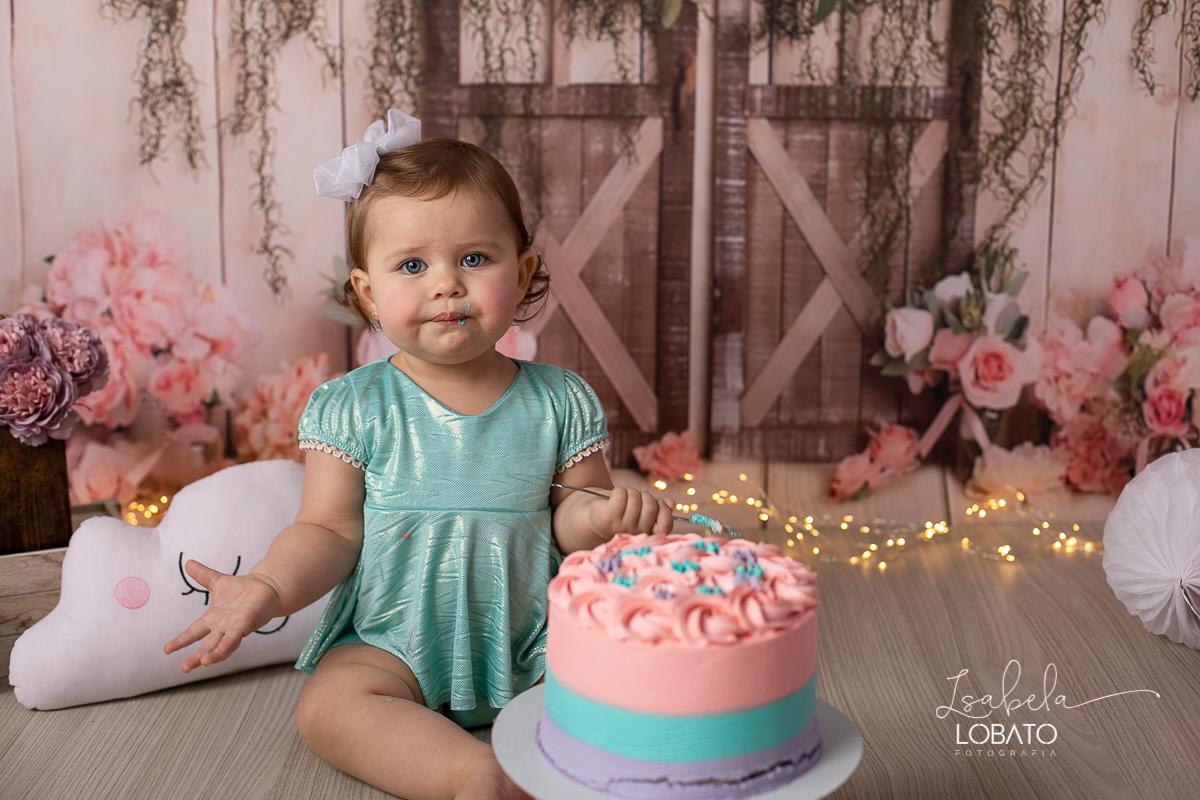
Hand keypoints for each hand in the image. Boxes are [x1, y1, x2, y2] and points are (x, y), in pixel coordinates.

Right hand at [163, 560, 282, 672]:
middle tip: (184, 668)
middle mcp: (223, 627)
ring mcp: (235, 627)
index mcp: (213, 619)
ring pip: (222, 645)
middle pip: (207, 646)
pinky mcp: (248, 622)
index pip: (193, 632)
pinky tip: (223, 649)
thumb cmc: (242, 589)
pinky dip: (230, 642)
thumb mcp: (218, 581)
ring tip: (203, 663)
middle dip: (196, 658)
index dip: (181, 640)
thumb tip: (188, 563)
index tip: (167, 649)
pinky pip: (237, 634)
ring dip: (214, 655)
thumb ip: (203, 575)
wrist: (267, 587)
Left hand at [586, 486, 673, 539]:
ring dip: (630, 491)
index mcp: (647, 532)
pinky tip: (615, 496)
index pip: (665, 526)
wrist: (596, 516)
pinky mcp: (609, 517)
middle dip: (645, 495)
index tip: (657, 505)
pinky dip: (619, 490)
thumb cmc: (624, 511)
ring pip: (635, 499)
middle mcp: (635, 532)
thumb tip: (671, 504)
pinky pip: (620, 496)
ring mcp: (622, 526)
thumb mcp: (643, 510)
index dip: (664, 512)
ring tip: (625, 497)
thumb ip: (659, 508)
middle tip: (637, 497)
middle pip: (650, 507)